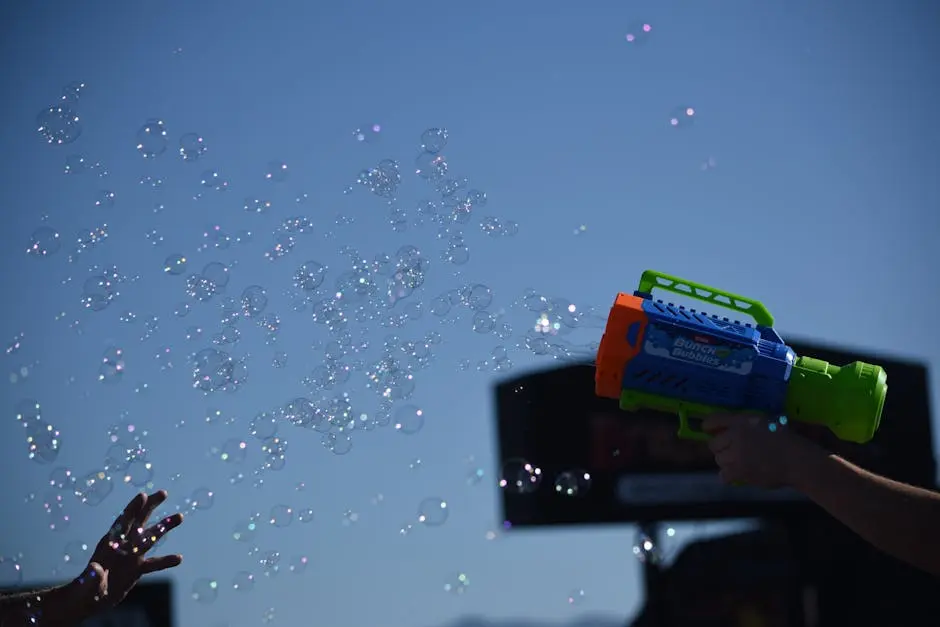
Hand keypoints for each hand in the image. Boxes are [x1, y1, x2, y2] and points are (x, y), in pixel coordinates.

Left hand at [76, 490, 183, 612]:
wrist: (88, 600)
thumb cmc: (83, 590)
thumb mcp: (87, 583)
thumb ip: (92, 575)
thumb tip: (95, 568)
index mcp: (109, 543)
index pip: (123, 522)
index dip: (132, 509)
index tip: (143, 496)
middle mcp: (123, 546)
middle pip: (139, 522)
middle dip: (150, 507)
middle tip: (163, 493)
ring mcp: (131, 556)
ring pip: (151, 538)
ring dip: (165, 527)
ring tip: (180, 516)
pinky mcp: (137, 569)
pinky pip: (155, 563)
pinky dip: (166, 561)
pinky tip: (179, 558)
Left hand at [702, 414, 817, 487]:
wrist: (798, 461)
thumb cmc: (787, 440)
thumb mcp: (765, 422)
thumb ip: (746, 424)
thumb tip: (730, 430)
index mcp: (742, 421)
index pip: (713, 419)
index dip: (708, 426)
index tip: (708, 430)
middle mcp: (735, 435)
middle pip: (713, 444)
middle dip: (721, 448)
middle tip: (732, 452)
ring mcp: (736, 454)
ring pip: (719, 460)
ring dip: (726, 462)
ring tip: (739, 463)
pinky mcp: (739, 471)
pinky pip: (724, 475)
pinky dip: (728, 476)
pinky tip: (736, 475)